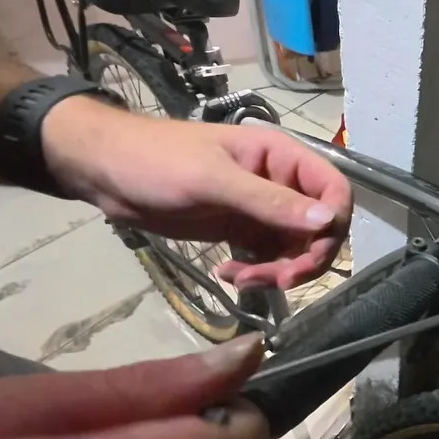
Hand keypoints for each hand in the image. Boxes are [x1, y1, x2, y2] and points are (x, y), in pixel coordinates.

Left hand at [42, 97, 352, 288]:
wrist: (104, 171)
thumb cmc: (157, 162)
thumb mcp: (214, 181)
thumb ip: (271, 203)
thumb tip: (329, 221)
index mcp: (281, 156)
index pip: (334, 190)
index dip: (333, 226)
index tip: (309, 258)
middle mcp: (279, 182)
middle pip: (319, 227)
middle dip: (302, 259)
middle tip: (275, 281)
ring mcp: (260, 208)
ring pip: (294, 248)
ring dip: (276, 271)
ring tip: (241, 278)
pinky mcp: (240, 229)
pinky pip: (267, 257)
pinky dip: (256, 272)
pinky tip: (229, 274)